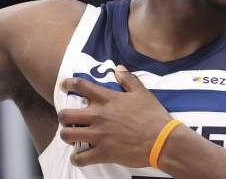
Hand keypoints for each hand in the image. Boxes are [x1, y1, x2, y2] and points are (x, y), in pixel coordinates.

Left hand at [59, 65, 173, 167]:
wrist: (162, 140)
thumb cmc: (153, 115)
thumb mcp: (142, 93)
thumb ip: (128, 80)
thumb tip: (118, 68)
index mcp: (107, 99)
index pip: (81, 86)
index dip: (68, 83)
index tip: (64, 85)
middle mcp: (99, 116)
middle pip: (65, 115)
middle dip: (63, 117)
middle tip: (69, 119)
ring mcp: (99, 136)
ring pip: (67, 136)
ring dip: (67, 136)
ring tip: (73, 136)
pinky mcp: (103, 153)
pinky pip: (79, 158)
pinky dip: (76, 158)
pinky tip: (79, 156)